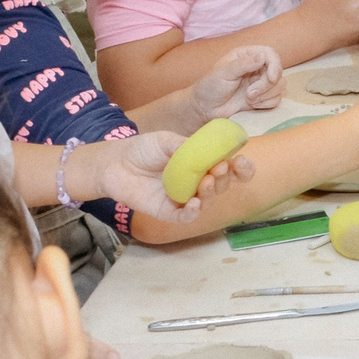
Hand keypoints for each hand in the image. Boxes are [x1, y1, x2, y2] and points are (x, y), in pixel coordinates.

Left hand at [90, 129, 254, 222]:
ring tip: (205, 182)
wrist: (115, 164)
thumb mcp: (168, 140)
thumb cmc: (143, 149)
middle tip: (219, 169)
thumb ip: (187, 147)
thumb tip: (207, 153)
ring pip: (208, 202)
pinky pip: (186, 218)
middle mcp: (197, 182)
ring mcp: (184, 198)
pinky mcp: (169, 212)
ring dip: (212, 194)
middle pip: (222, 185)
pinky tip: (193, 204)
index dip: (241, 168)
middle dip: (226, 178)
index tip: (242, 162)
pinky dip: (193, 212)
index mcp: (202, 163)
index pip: (230, 168)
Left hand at [188, 45, 284, 126]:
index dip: (275, 65)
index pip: (270, 54)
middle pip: (278, 71)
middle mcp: (256, 67)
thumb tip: (262, 57)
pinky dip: (267, 103)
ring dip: (266, 95)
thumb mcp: (223, 73)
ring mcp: (260, 83)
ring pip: (280, 86)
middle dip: (267, 85)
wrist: (206, 109)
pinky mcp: (262, 97)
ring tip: (248, 99)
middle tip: (249, 94)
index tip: (271, 78)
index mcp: (246, 56)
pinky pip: (277, 99)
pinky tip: (252, 105)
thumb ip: (243, 64)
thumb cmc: (210, 87)